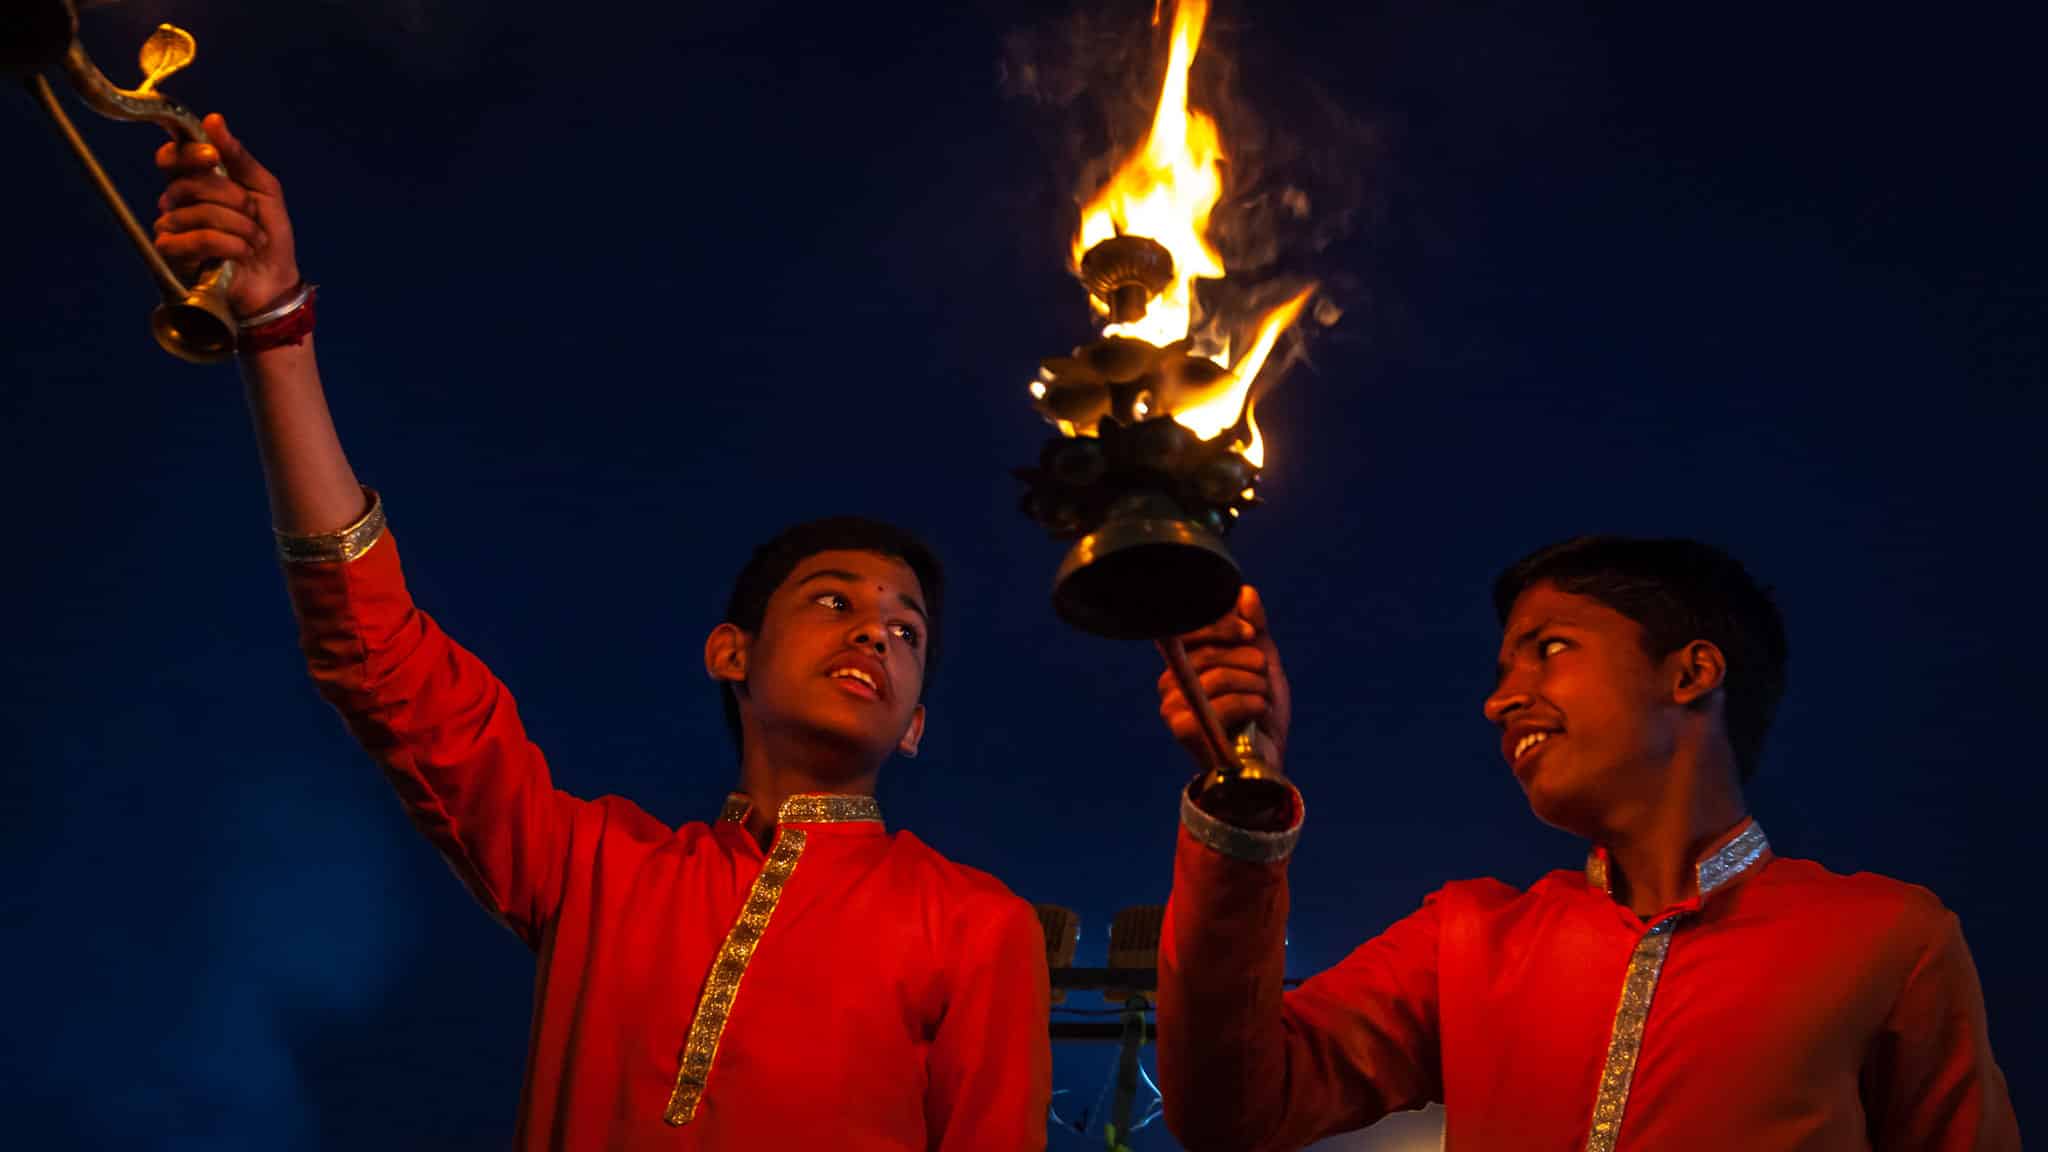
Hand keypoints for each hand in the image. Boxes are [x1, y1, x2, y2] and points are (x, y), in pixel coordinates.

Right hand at [153, 113, 300, 317]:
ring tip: (254, 240)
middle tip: (251, 212)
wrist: (276, 278)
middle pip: (188, 182)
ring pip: (196, 212)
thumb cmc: (268, 234)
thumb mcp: (263, 189)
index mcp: (196, 181)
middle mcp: (177, 201)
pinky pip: (195, 238)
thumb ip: (238, 157)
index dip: (187, 152)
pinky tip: (242, 252)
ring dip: (238, 226)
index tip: (211, 156)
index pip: (172, 157)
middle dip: (232, 197)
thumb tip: (213, 120)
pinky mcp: (172, 254)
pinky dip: (228, 244)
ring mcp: (171, 227)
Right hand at [1157, 585, 1290, 775]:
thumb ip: (1253, 628)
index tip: (1251, 634)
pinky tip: (1260, 713)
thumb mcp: (1262, 661)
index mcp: (1184, 662)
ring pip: (1218, 677)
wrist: (1265, 759)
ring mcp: (1172, 706)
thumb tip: (1244, 593)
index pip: (1191, 629)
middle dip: (1249, 660)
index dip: (1223, 625)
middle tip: (1262, 675)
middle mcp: (1170, 681)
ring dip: (1255, 685)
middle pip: (1208, 653)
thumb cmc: (1260, 711)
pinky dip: (1252, 704)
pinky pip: (1221, 704)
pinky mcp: (1181, 729)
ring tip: (1263, 699)